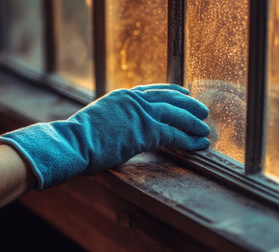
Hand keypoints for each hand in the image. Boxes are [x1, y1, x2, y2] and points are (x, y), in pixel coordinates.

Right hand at [0, 84, 209, 188]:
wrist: (72, 143)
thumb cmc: (79, 138)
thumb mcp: (99, 120)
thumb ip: (115, 119)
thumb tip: (121, 128)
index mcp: (122, 96)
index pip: (153, 90)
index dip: (172, 91)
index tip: (184, 92)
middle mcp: (133, 100)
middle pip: (169, 98)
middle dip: (188, 105)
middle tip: (202, 112)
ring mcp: (140, 114)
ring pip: (176, 114)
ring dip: (193, 123)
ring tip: (206, 130)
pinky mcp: (145, 131)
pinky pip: (174, 134)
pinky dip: (190, 140)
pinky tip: (200, 145)